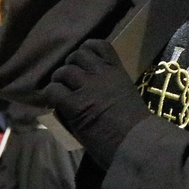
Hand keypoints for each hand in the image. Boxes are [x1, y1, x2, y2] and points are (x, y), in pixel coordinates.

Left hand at [45, 39, 153, 168]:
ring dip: (58, 80)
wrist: (138, 142)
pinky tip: (54, 104)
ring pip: (63, 71)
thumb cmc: (137, 128)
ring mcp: (88, 88)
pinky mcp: (76, 105)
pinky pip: (54, 91)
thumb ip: (111, 88)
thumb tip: (92, 92)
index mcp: (118, 72)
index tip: (84, 62)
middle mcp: (102, 75)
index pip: (100, 46)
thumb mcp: (127, 96)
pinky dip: (50, 95)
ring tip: (59, 92)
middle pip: (77, 55)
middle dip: (70, 65)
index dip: (87, 49)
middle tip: (68, 80)